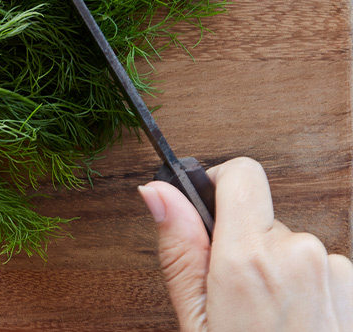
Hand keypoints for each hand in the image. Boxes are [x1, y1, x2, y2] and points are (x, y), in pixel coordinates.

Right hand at [140, 157, 352, 331]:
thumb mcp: (195, 318)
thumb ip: (179, 249)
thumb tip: (157, 193)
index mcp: (249, 259)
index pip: (241, 174)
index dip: (217, 185)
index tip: (207, 213)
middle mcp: (299, 255)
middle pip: (261, 220)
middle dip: (242, 248)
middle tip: (232, 299)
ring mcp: (334, 272)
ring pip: (291, 248)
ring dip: (277, 274)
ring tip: (267, 320)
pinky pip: (321, 270)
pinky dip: (306, 291)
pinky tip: (294, 324)